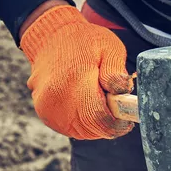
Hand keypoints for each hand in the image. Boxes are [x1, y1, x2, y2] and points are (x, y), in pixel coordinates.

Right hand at [19, 4, 133, 139]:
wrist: (51, 37)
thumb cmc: (84, 42)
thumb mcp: (109, 47)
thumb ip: (116, 71)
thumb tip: (121, 94)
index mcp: (75, 81)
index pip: (99, 119)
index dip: (117, 125)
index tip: (126, 120)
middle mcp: (57, 98)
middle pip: (91, 130)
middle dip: (107, 124)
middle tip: (112, 106)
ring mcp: (48, 107)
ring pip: (81, 133)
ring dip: (94, 125)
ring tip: (97, 102)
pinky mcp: (44, 113)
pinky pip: (69, 129)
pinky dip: (81, 123)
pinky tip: (85, 105)